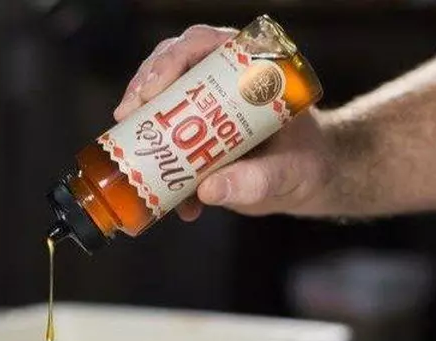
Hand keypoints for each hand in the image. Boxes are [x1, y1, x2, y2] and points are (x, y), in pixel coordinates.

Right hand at [113, 25, 334, 219]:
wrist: (307, 180)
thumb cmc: (307, 163)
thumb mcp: (288, 173)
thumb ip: (256, 181)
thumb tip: (208, 189)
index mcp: (247, 66)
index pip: (202, 45)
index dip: (171, 60)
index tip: (153, 89)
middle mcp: (221, 80)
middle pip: (170, 68)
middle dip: (143, 89)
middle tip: (127, 116)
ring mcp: (203, 107)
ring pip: (160, 102)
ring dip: (141, 125)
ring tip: (131, 151)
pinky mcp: (193, 137)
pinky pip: (166, 142)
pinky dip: (158, 167)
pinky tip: (170, 200)